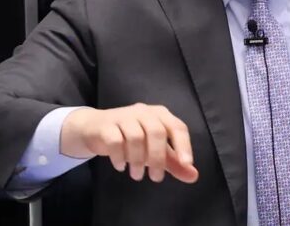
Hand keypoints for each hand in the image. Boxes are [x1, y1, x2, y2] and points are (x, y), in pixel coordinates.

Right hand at [60, 103, 198, 182]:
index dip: (184, 145)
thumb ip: (174, 162)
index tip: (186, 163)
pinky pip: (115, 140)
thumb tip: (194, 176)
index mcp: (160, 115)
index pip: (177, 127)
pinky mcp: (106, 125)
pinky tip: (120, 166)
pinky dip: (119, 156)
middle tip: (156, 178)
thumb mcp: (154, 150)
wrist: (95, 128)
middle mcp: (144, 112)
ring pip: (136, 137)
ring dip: (137, 160)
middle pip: (156, 132)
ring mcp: (124, 116)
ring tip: (136, 175)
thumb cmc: (131, 138)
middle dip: (158, 158)